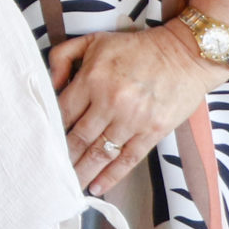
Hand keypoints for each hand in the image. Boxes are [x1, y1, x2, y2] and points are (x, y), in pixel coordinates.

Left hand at [50, 24, 228, 194]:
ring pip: (100, 152)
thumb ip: (63, 57)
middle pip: (78, 137)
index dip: (52, 129)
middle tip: (50, 173)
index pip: (63, 112)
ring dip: (82, 171)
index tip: (43, 143)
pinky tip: (96, 187)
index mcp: (92, 78)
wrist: (185, 54)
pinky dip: (111, 176)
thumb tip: (50, 83)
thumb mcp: (94, 40)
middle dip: (63, 157)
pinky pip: (127, 159)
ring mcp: (133, 119)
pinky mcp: (153, 132)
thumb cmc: (137, 48)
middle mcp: (110, 101)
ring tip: (68, 186)